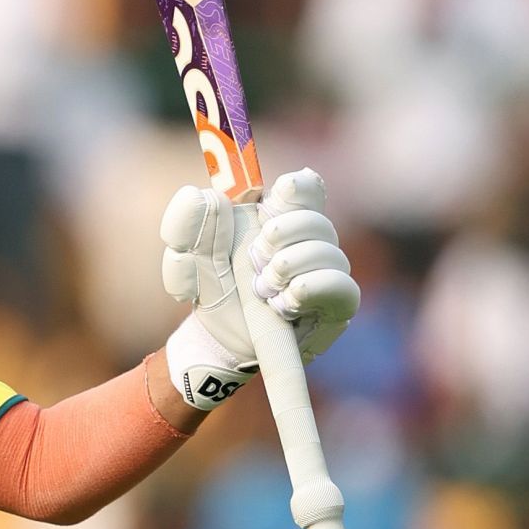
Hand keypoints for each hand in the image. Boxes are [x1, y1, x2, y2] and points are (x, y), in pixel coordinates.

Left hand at [159, 168, 359, 410]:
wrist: (219, 342)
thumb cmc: (211, 291)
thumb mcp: (188, 257)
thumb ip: (187, 224)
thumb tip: (202, 195)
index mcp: (276, 219)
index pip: (303, 189)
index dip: (297, 186)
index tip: (280, 190)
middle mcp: (308, 242)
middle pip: (317, 219)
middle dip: (282, 235)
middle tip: (256, 256)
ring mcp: (325, 272)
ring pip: (329, 252)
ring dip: (288, 268)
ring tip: (262, 289)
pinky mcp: (337, 304)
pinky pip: (342, 285)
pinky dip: (309, 289)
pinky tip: (284, 304)